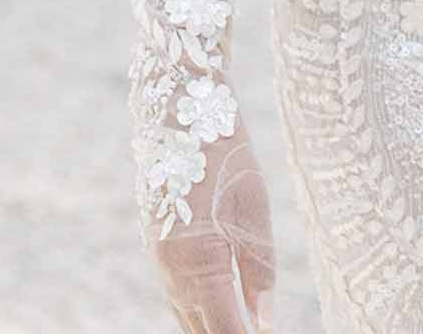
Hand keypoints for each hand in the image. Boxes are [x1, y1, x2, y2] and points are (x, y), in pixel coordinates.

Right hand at [153, 126, 276, 333]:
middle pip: (202, 331)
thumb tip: (266, 323)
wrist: (182, 111)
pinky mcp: (156, 252)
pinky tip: (222, 312)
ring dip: (214, 329)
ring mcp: (159, 263)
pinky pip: (178, 297)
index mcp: (198, 261)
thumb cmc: (225, 153)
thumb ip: (260, 270)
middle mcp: (171, 271)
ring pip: (187, 318)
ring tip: (247, 327)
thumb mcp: (254, 208)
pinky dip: (199, 312)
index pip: (226, 329)